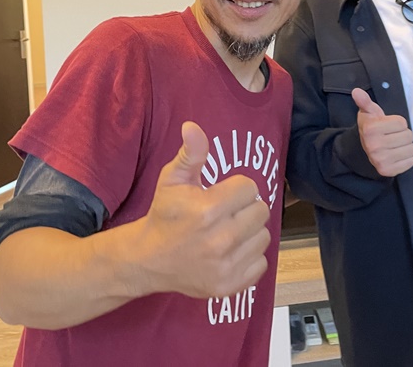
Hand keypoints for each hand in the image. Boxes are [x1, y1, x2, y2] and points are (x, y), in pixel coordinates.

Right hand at [138, 121, 270, 297]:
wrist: (149, 259)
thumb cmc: (165, 215)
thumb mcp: (173, 179)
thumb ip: (191, 153)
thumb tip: (193, 126)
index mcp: (208, 210)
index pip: (249, 188)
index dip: (235, 188)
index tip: (221, 195)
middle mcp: (220, 240)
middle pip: (261, 211)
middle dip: (245, 208)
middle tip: (226, 213)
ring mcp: (226, 266)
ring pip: (263, 237)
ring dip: (250, 232)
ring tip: (228, 231)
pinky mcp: (230, 286)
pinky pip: (261, 263)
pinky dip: (249, 256)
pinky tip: (230, 252)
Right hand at [351, 87, 412, 176]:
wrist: (364, 149)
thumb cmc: (371, 128)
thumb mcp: (368, 113)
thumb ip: (365, 101)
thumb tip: (356, 91)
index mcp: (370, 130)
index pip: (402, 123)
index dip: (398, 123)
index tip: (389, 126)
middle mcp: (374, 146)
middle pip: (408, 136)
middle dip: (403, 134)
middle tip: (393, 136)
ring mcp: (381, 160)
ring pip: (411, 149)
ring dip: (406, 146)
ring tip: (395, 145)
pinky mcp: (388, 171)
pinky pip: (410, 162)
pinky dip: (406, 158)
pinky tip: (396, 155)